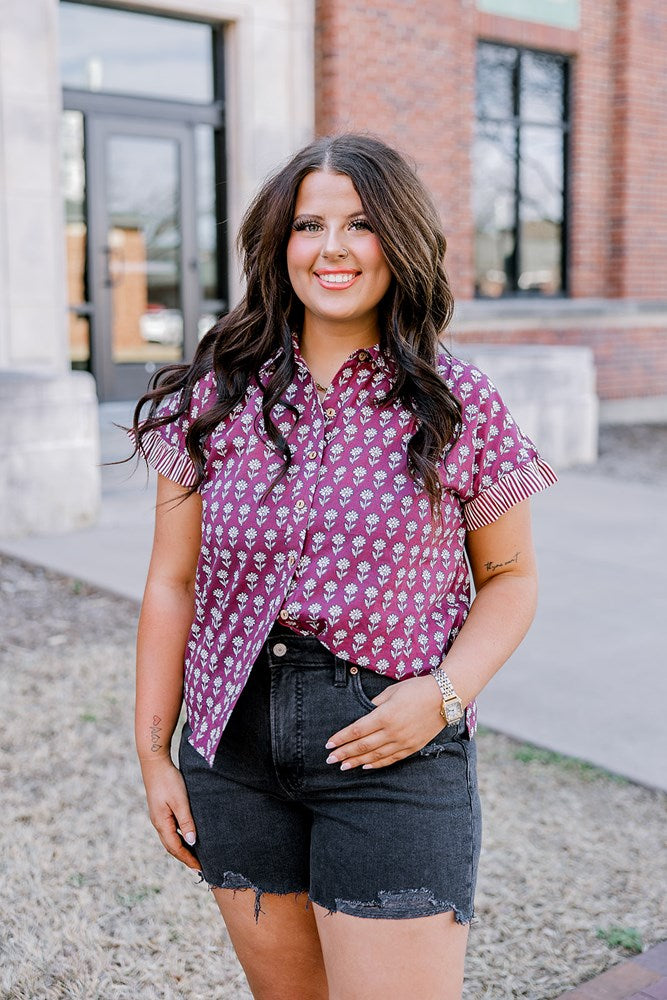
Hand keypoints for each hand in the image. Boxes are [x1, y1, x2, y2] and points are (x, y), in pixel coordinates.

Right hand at [140, 756, 200, 869]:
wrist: (155, 763)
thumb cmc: (169, 780)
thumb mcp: (180, 801)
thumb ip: (186, 822)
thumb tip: (192, 842)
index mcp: (162, 823)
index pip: (176, 848)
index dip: (188, 859)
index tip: (200, 868)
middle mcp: (158, 823)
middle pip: (171, 846)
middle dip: (184, 857)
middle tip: (199, 866)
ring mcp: (158, 816)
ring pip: (170, 838)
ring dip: (182, 848)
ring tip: (194, 855)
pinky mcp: (160, 809)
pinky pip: (170, 829)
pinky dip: (179, 837)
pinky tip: (187, 835)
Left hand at [325, 675, 444, 769]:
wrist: (445, 697)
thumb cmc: (416, 689)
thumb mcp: (392, 691)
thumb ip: (375, 704)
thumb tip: (363, 714)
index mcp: (385, 715)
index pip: (357, 730)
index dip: (341, 738)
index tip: (329, 744)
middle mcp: (392, 732)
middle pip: (363, 746)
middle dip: (344, 753)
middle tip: (330, 759)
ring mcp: (403, 742)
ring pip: (375, 756)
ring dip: (357, 761)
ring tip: (343, 766)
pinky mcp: (412, 747)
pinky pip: (391, 759)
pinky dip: (377, 764)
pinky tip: (366, 766)